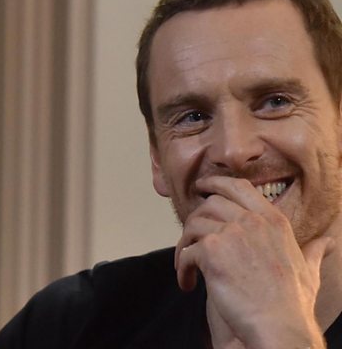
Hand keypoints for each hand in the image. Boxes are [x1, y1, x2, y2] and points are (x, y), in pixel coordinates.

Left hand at [174, 176, 330, 348]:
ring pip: (193, 225)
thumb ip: (313, 252)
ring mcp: (230, 234)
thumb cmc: (292, 303)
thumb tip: (328, 243)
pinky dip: (182, 267)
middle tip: (191, 235)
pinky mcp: (211, 252)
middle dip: (196, 218)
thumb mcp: (308, 270)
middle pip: (210, 204)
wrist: (279, 327)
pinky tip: (188, 282)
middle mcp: (251, 221)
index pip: (238, 186)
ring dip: (185, 244)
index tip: (202, 187)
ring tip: (187, 264)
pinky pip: (186, 252)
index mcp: (271, 220)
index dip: (215, 183)